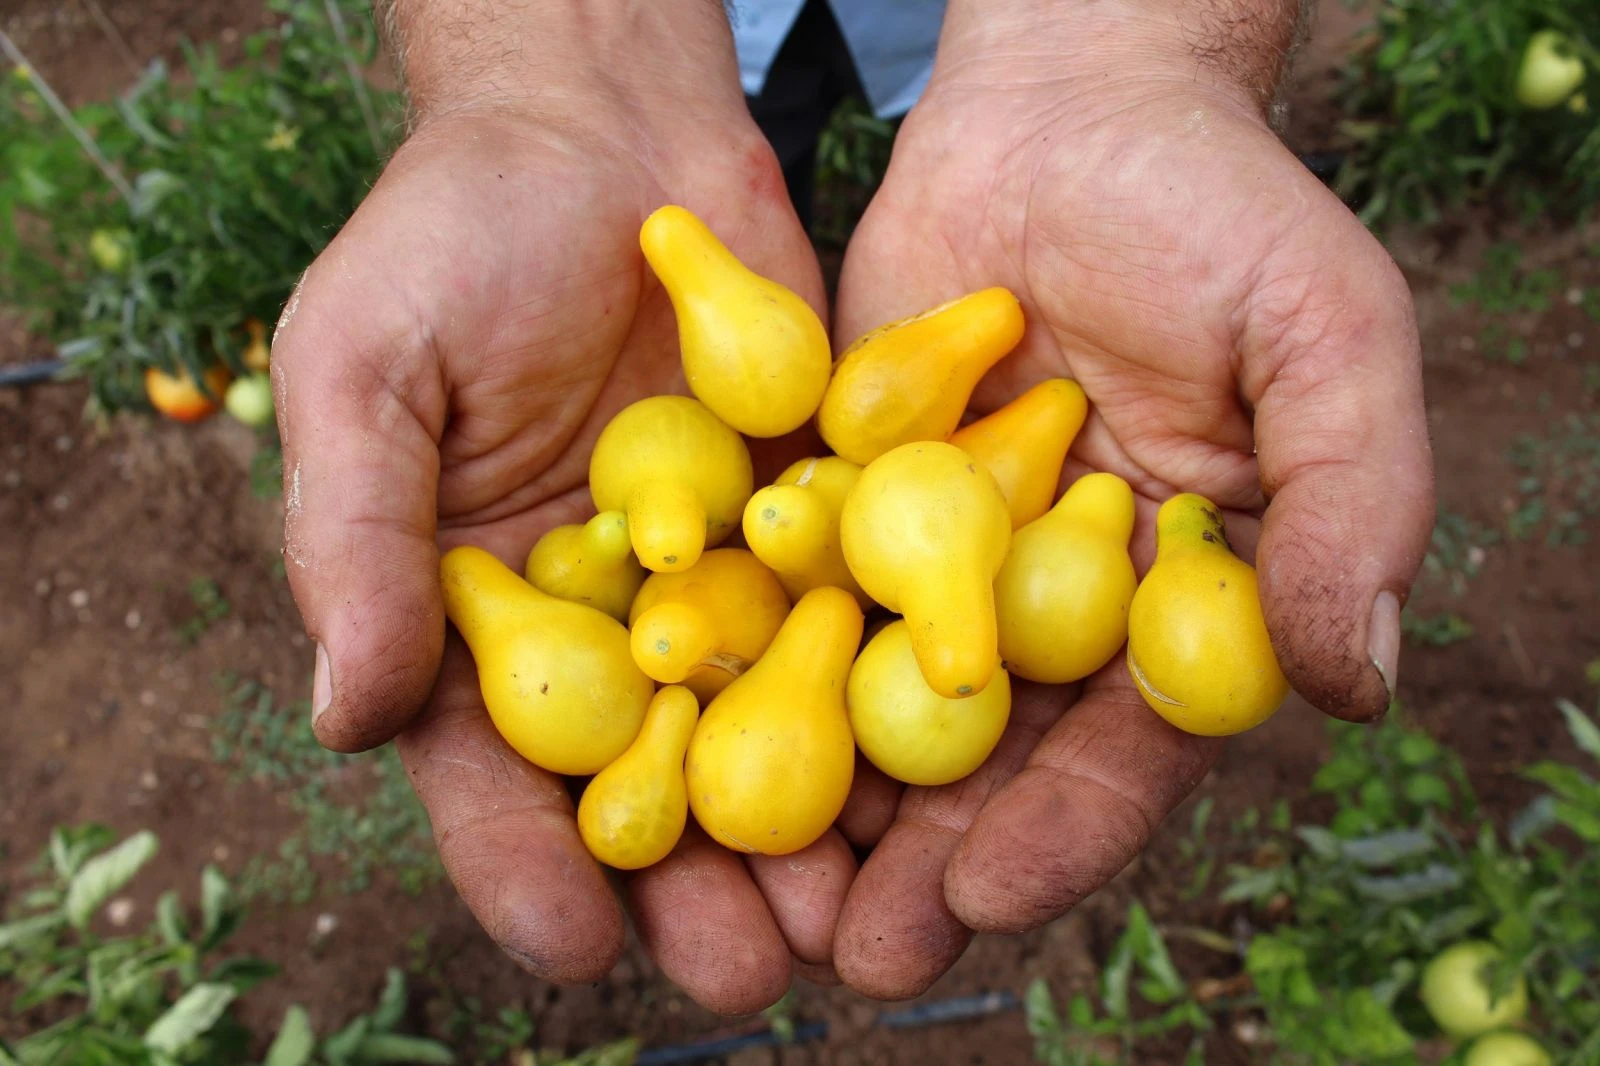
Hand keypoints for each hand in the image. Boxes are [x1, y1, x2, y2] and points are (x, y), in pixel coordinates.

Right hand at [270, 6, 860, 1011]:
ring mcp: (718, 574)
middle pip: (646, 779)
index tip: (571, 942)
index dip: (523, 861)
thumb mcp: (365, 369)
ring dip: (805, 828)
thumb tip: (346, 720)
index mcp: (476, 610)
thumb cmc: (450, 235)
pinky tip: (931, 769)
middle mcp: (605, 616)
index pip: (490, 764)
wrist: (603, 127)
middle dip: (692, 885)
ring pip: (762, 726)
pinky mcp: (813, 516)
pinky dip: (884, 691)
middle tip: (748, 973)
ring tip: (854, 920)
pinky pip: (849, 614)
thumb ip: (355, 540)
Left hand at [827, 0, 1434, 996]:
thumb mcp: (1325, 338)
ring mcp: (930, 550)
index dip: (1063, 828)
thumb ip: (1350, 502)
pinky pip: (790, 581)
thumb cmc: (1221, 211)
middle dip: (923, 857)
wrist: (1071, 104)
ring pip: (870, 693)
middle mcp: (1040, 599)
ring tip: (753, 887)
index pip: (1119, 747)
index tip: (992, 899)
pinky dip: (744, 653)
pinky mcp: (840, 491)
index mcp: (1162, 601)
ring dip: (817, 791)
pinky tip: (686, 725)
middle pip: (980, 754)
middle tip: (857, 958)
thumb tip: (1354, 684)